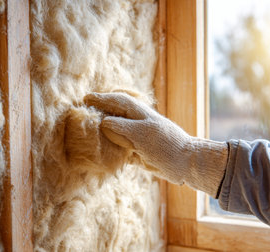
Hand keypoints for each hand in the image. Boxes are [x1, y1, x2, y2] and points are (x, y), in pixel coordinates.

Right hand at [84, 92, 227, 196]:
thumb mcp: (141, 134)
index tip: (86, 98)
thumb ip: (121, 128)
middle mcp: (137, 124)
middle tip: (83, 113)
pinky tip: (102, 153)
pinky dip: (111, 150)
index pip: (117, 102)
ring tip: (87, 132)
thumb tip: (103, 123)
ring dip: (103, 133)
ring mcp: (138, 139)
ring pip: (116, 133)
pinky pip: (121, 150)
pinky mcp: (139, 154)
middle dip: (100, 114)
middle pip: (115, 115)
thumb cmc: (165, 144)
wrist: (186, 163)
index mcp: (139, 113)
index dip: (101, 99)